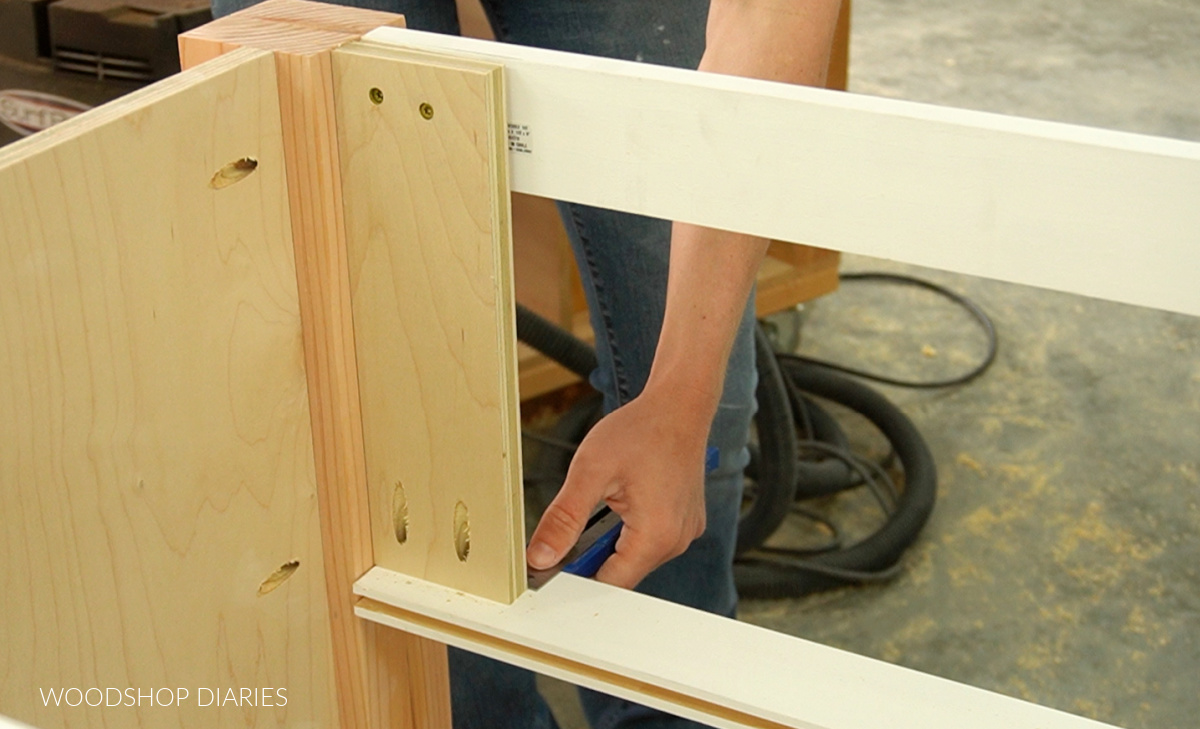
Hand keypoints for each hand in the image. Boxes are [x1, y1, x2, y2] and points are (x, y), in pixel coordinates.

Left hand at [526, 385, 709, 588]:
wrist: (678, 404)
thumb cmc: (641, 430)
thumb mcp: (591, 471)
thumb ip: (564, 518)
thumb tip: (540, 556)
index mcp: (656, 535)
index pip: (609, 584)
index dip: (575, 577)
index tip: (552, 563)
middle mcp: (677, 541)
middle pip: (623, 572)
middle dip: (592, 555)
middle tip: (573, 521)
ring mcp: (685, 532)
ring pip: (635, 557)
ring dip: (611, 540)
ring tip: (605, 501)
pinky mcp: (685, 522)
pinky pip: (650, 541)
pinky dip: (630, 530)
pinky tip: (622, 500)